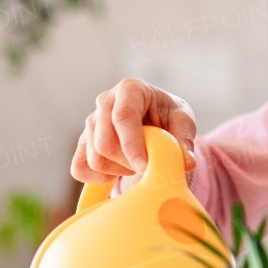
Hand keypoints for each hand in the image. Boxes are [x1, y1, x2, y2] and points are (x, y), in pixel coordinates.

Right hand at [70, 78, 197, 187]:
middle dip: (128, 162)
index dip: (132, 146)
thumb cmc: (169, 116)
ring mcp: (90, 122)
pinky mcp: (82, 142)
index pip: (123, 117)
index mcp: (130, 90)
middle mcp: (105, 102)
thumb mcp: (183, 122)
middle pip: (105, 143)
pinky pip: (80, 168)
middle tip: (149, 164)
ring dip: (119, 170)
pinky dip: (99, 178)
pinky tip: (118, 171)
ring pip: (95, 159)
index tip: (146, 167)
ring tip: (137, 163)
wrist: (155, 121)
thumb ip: (185, 141)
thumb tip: (187, 163)